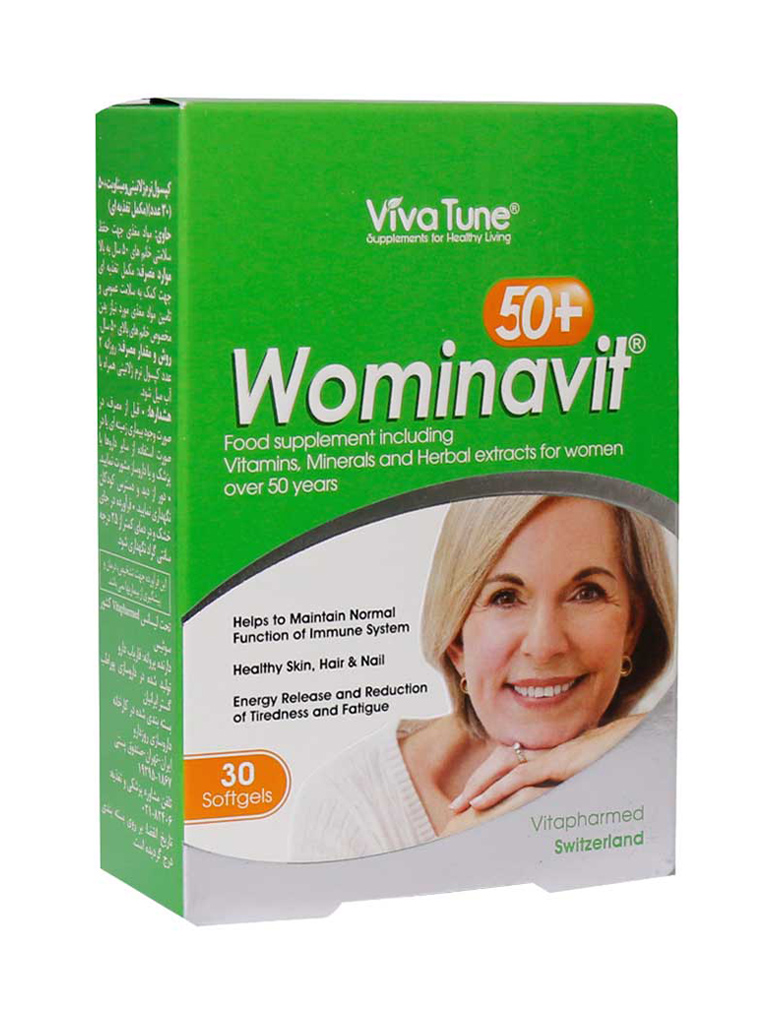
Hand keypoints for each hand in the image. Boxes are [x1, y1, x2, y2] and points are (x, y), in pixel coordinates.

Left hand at [448, 714, 643, 813]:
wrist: (633, 741)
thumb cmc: (612, 758)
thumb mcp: (584, 777)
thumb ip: (568, 786)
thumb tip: (558, 805)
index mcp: (547, 755)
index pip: (509, 766)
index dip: (489, 781)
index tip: (472, 799)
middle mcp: (543, 752)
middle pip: (499, 765)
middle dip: (475, 786)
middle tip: (455, 808)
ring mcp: (548, 756)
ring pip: (503, 771)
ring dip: (479, 788)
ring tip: (462, 806)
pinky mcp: (556, 763)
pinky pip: (520, 778)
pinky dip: (498, 790)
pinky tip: (481, 802)